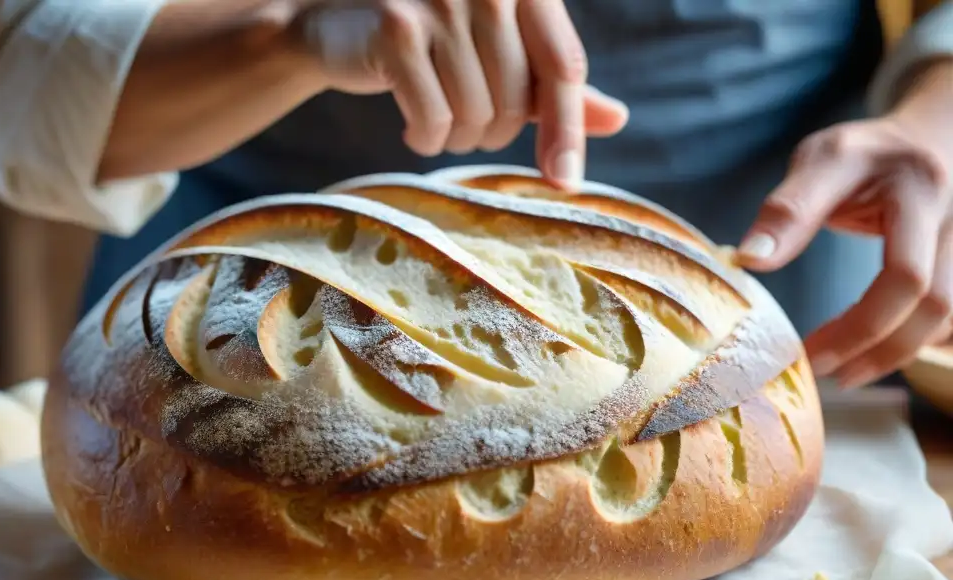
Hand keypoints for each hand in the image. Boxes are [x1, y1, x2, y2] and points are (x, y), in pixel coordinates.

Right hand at [297, 0, 628, 188]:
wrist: (340, 28)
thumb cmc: (432, 42)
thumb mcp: (499, 55)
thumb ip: (553, 84)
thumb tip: (619, 119)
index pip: (563, 67)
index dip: (568, 131)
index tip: (564, 183)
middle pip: (518, 102)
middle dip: (494, 132)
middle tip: (466, 123)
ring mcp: (440, 2)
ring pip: (476, 115)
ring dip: (458, 139)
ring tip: (437, 119)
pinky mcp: (398, 30)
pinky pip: (433, 119)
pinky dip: (424, 139)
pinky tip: (412, 126)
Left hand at [736, 60, 952, 387]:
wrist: (932, 136)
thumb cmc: (868, 153)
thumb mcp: (822, 159)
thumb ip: (788, 209)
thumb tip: (749, 259)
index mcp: (918, 191)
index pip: (904, 276)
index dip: (858, 326)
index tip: (807, 351)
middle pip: (933, 308)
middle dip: (877, 350)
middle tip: (824, 372)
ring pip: (948, 319)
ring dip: (896, 354)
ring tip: (845, 372)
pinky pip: (950, 319)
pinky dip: (914, 341)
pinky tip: (874, 353)